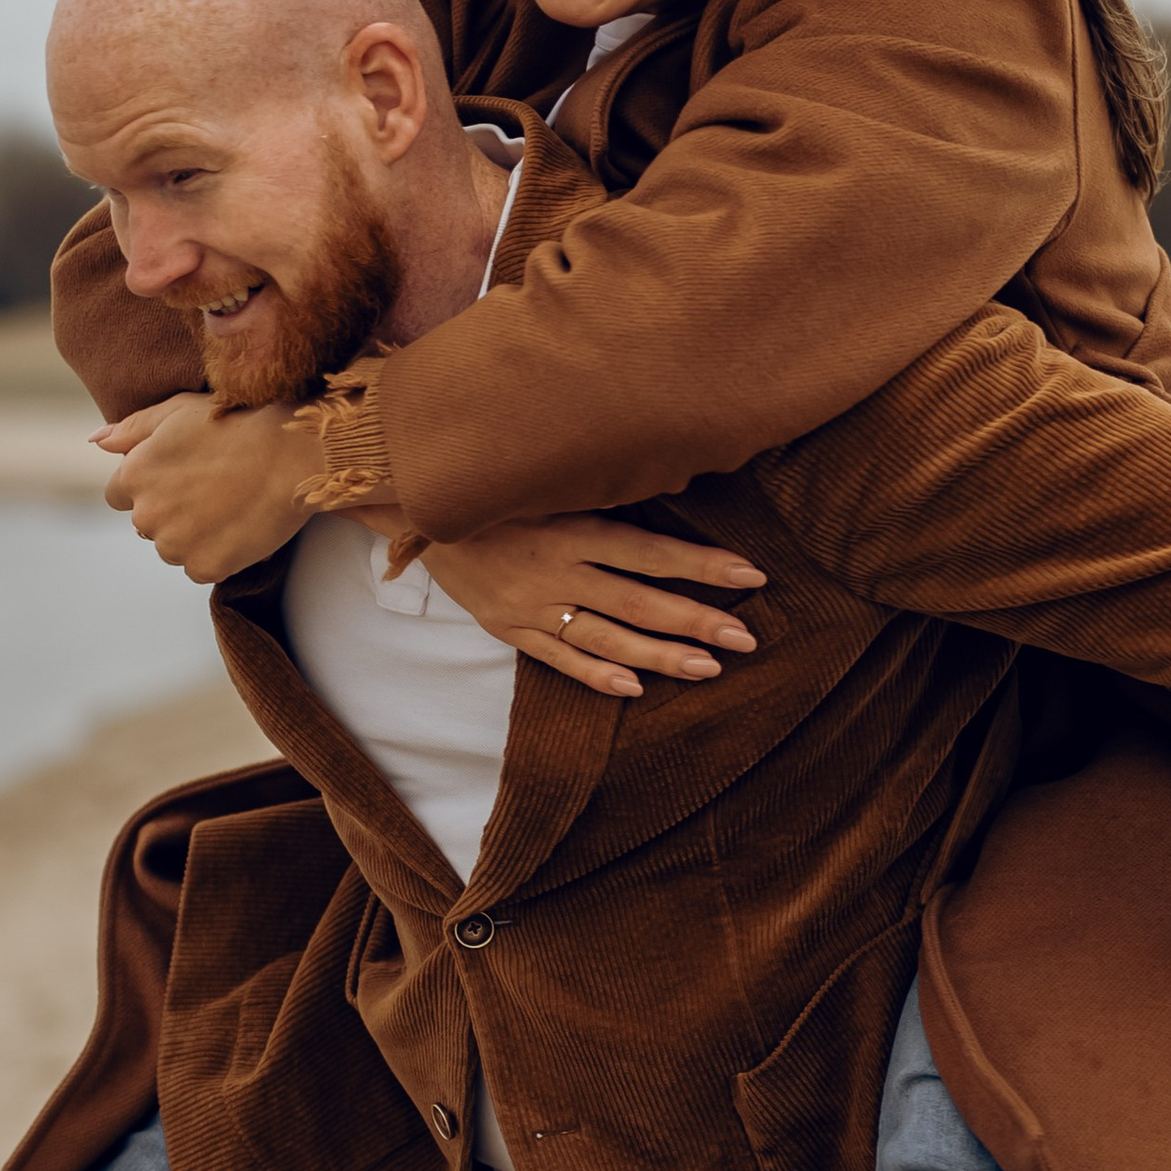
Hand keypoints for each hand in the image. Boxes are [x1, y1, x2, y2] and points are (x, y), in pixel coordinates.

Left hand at [95, 393, 311, 580]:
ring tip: (227, 507)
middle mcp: (146, 514)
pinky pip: (201, 568)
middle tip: (211, 490)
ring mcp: (175, 545)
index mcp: (133, 475)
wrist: (289, 454)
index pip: (119, 496)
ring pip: (174, 548)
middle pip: (147, 525)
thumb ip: (131, 429)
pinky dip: (217, 554)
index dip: (149, 487)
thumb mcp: (177, 411)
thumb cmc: (236, 425)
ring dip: (192, 536)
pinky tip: (238, 527)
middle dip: (170, 512)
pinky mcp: (206, 567)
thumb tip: (96, 442)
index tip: (179, 478)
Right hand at [416, 516, 766, 698]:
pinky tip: (633, 688)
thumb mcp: (550, 482)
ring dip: (657, 655)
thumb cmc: (498, 490)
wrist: (419, 513)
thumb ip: (603, 496)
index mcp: (571, 527)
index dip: (700, 564)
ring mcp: (531, 605)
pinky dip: (594, 674)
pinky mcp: (509, 628)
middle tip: (746, 638)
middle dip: (694, 620)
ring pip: (605, 636)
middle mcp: (555, 570)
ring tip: (707, 668)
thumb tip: (672, 485)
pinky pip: (557, 658)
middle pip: (637, 601)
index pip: (649, 551)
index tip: (751, 576)